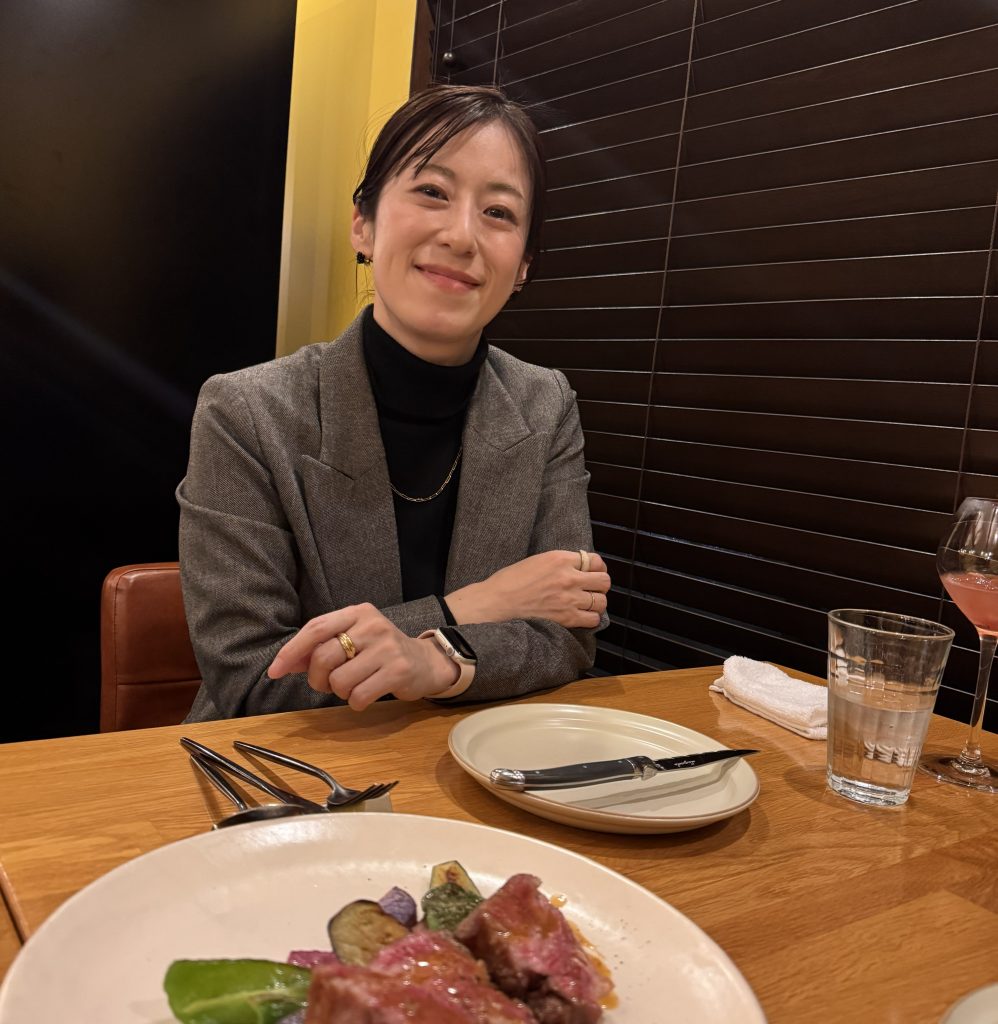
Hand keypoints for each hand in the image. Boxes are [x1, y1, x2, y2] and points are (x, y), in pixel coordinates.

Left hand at [267, 603, 458, 710]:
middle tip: (327, 685)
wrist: (425, 662)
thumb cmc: (380, 653)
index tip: (275, 671)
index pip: (315, 628)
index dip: (292, 651)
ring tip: (353, 687)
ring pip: (339, 680)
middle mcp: (372, 625)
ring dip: (339, 692)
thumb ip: (320, 649)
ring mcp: (387, 647)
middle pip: (323, 657)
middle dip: (317, 679)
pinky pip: (358, 696)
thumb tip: (286, 664)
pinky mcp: (398, 670)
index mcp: (357, 613)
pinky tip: (366, 695)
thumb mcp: (352, 641)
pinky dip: (355, 702)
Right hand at [446, 550, 610, 628]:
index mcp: (560, 558)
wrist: (497, 601)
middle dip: (600, 584)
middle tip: (591, 588)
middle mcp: (569, 577)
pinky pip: (593, 619)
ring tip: (587, 603)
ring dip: (597, 602)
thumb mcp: (538, 560)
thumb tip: (577, 567)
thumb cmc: (511, 580)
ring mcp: (569, 599)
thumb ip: (560, 563)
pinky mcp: (566, 618)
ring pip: (602, 601)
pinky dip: (590, 618)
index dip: (596, 567)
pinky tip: (581, 616)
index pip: (595, 560)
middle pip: (604, 580)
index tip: (591, 572)